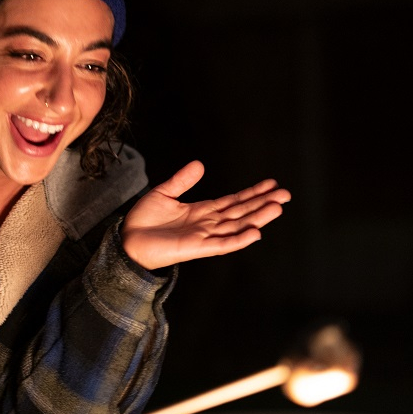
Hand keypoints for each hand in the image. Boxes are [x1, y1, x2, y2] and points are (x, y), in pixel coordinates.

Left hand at [121, 160, 290, 270]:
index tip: (272, 184)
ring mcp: (203, 237)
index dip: (252, 193)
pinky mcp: (195, 248)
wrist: (127, 240)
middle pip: (241, 213)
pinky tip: (254, 233)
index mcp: (202, 212)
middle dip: (263, 203)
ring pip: (236, 227)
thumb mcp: (164, 194)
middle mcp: (207, 225)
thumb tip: (200, 164)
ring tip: (277, 208)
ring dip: (257, 218)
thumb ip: (182, 181)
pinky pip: (221, 245)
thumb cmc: (143, 221)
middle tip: (286, 194)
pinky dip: (238, 240)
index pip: (233, 201)